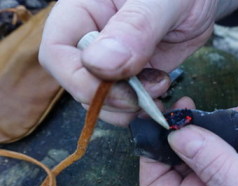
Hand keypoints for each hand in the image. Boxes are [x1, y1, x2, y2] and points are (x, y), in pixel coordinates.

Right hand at [39, 0, 237, 125]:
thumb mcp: (160, 1)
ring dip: (130, 107)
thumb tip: (101, 64)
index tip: (115, 89)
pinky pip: (129, 102)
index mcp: (84, 10)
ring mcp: (114, 60)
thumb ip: (133, 28)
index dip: (79, 80)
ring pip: (103, 99)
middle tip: (144, 94)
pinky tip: (166, 95)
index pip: (57, 52)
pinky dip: (146, 108)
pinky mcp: (135, 74)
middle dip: (111, 99)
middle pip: (79, 83)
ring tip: (161, 87)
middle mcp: (94, 39)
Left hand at [140, 101, 237, 185]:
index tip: (161, 123)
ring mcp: (234, 180)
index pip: (157, 183)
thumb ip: (216, 167)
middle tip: (191, 106)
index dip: (153, 153)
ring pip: (211, 144)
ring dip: (221, 123)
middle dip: (188, 129)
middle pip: (182, 157)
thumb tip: (178, 135)